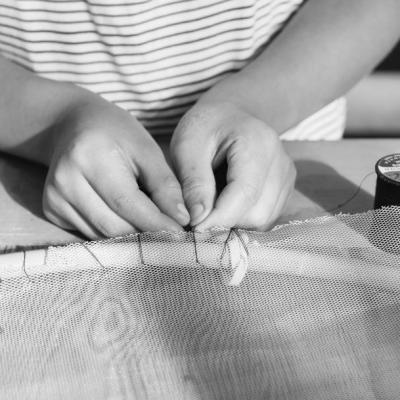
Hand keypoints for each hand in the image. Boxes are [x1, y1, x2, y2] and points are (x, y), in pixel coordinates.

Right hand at [43, 93, 189, 238]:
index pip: (127, 202)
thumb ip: (165, 185)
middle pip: (113, 224)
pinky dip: (112, 232)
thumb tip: (182, 219)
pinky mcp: (51, 210)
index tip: (181, 234)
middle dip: (145, 234)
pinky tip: (125, 219)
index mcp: (90, 157)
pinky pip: (89, 233)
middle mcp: (65, 181)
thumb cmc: (116, 134)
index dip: (156, 223)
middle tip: (170, 235)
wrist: (73, 126)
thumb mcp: (146, 150)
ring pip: (102, 234)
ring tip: (150, 225)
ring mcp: (54, 198)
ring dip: (130, 236)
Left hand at [170, 101, 295, 230]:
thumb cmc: (205, 127)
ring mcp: (287, 177)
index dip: (218, 218)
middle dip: (225, 222)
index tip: (193, 228)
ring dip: (234, 223)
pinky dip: (243, 219)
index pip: (244, 193)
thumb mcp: (187, 146)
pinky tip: (226, 204)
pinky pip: (267, 218)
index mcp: (257, 144)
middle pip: (257, 213)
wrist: (230, 115)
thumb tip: (198, 220)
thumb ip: (194, 182)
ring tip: (212, 206)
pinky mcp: (286, 189)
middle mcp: (281, 162)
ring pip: (263, 220)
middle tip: (199, 216)